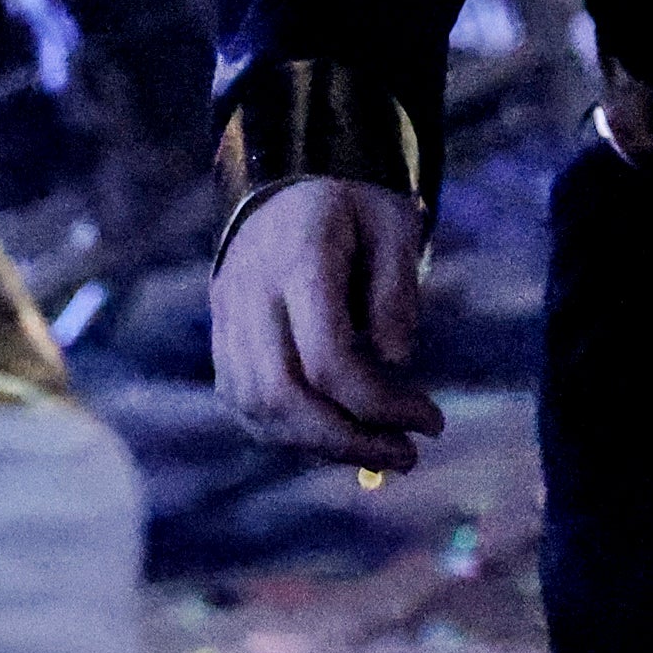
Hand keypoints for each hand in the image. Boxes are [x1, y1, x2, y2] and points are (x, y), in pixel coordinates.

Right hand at [210, 179, 439, 472]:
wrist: (283, 196)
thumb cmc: (352, 213)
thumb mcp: (393, 225)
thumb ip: (397, 288)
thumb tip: (395, 359)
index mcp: (296, 257)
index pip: (326, 356)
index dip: (379, 403)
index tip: (431, 420)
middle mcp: (249, 292)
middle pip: (282, 394)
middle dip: (347, 441)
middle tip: (405, 456)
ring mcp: (227, 319)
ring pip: (257, 408)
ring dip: (320, 447)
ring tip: (379, 452)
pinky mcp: (220, 342)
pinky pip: (245, 406)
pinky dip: (291, 434)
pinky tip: (338, 437)